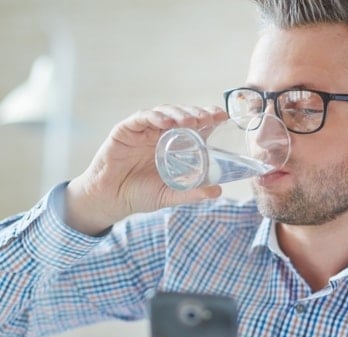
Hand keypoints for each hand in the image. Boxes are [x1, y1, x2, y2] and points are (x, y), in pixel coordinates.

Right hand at [65, 105, 226, 234]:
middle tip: (209, 117)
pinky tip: (164, 121)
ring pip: (164, 113)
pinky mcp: (126, 130)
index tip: (222, 117)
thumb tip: (218, 192)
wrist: (111, 199)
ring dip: (178, 113)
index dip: (209, 118)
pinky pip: (141, 118)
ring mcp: (144, 130)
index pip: (195, 126)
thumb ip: (191, 193)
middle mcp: (161, 134)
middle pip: (182, 116)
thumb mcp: (170, 195)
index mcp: (175, 146)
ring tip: (190, 120)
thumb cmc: (140, 194)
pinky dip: (154, 117)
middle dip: (197, 113)